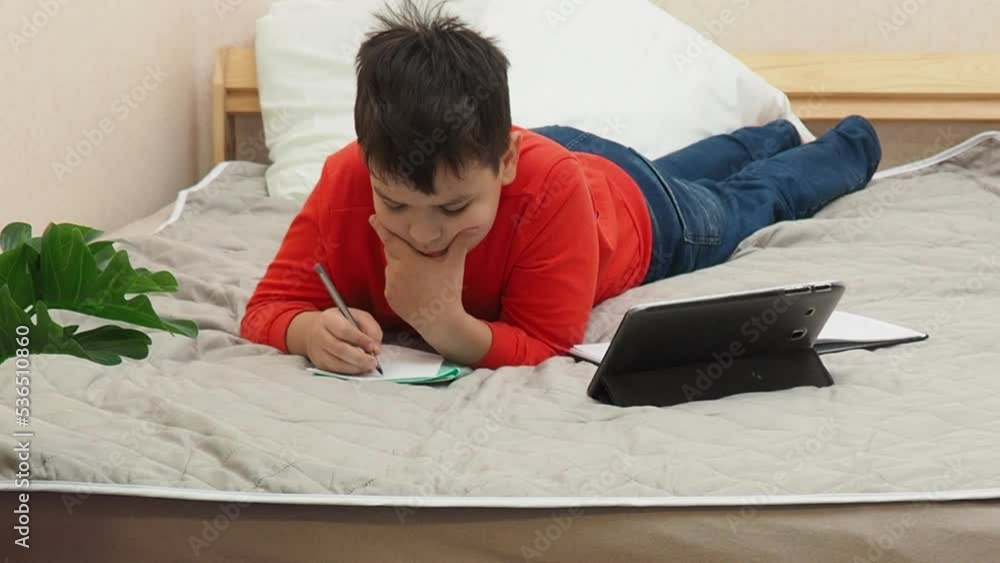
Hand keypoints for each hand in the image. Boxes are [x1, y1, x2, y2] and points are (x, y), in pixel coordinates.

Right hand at [305, 307, 382, 373]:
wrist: (315, 330)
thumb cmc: (340, 322)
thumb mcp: (358, 317)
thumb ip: (370, 328)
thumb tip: (376, 348)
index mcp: (329, 319)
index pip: (344, 331)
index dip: (360, 340)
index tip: (374, 347)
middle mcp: (320, 335)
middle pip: (340, 349)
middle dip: (360, 358)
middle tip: (373, 362)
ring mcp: (318, 351)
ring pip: (337, 363)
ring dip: (356, 367)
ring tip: (369, 366)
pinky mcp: (319, 363)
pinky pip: (336, 370)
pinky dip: (350, 371)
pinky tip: (359, 368)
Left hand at [368, 215, 478, 330]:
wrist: (440, 322)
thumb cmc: (447, 291)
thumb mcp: (455, 264)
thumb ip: (460, 243)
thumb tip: (472, 226)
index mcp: (408, 259)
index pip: (389, 239)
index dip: (380, 227)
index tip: (372, 217)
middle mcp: (395, 271)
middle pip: (391, 252)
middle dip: (398, 248)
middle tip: (411, 248)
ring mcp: (391, 286)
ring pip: (392, 268)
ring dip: (400, 265)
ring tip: (418, 272)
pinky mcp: (390, 299)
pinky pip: (392, 283)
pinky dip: (399, 281)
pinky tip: (415, 286)